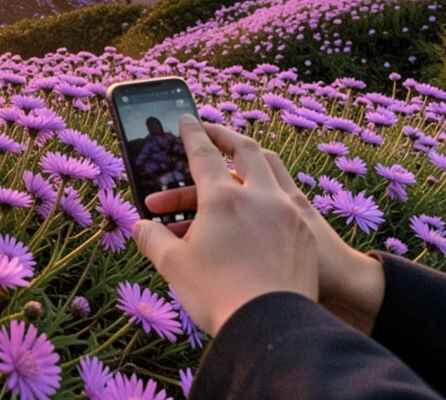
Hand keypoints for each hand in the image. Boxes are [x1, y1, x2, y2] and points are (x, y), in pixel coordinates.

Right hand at [143, 122, 385, 333]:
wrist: (273, 326)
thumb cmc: (218, 294)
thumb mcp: (174, 266)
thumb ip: (152, 239)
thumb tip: (140, 226)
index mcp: (224, 198)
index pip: (204, 153)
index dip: (192, 134)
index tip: (186, 120)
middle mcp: (260, 196)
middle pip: (245, 150)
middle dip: (225, 136)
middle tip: (210, 132)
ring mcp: (288, 213)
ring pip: (270, 173)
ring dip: (248, 166)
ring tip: (233, 172)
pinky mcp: (305, 233)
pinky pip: (284, 201)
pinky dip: (265, 196)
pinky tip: (257, 209)